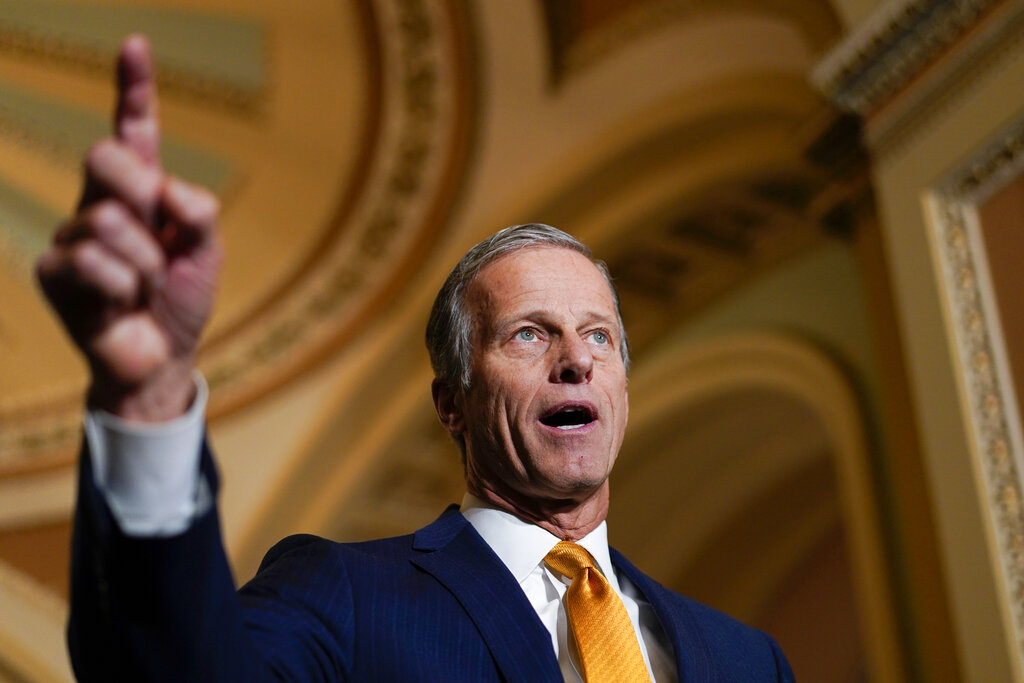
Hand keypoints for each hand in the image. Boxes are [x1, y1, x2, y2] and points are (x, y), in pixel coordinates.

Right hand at [36, 35, 221, 420]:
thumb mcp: (207, 254)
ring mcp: (72, 234)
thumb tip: (166, 186)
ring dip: (142, 262)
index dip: (134, 89)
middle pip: (106, 156)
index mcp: (144, 191)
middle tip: (159, 238)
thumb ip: (199, 213)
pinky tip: (120, 304)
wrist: (162, 358)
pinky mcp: (52, 271)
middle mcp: (102, 202)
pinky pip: (90, 261)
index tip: (136, 45)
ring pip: (105, 220)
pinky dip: (120, 286)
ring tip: (144, 287)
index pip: (135, 132)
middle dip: (140, 194)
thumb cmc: (181, 300)